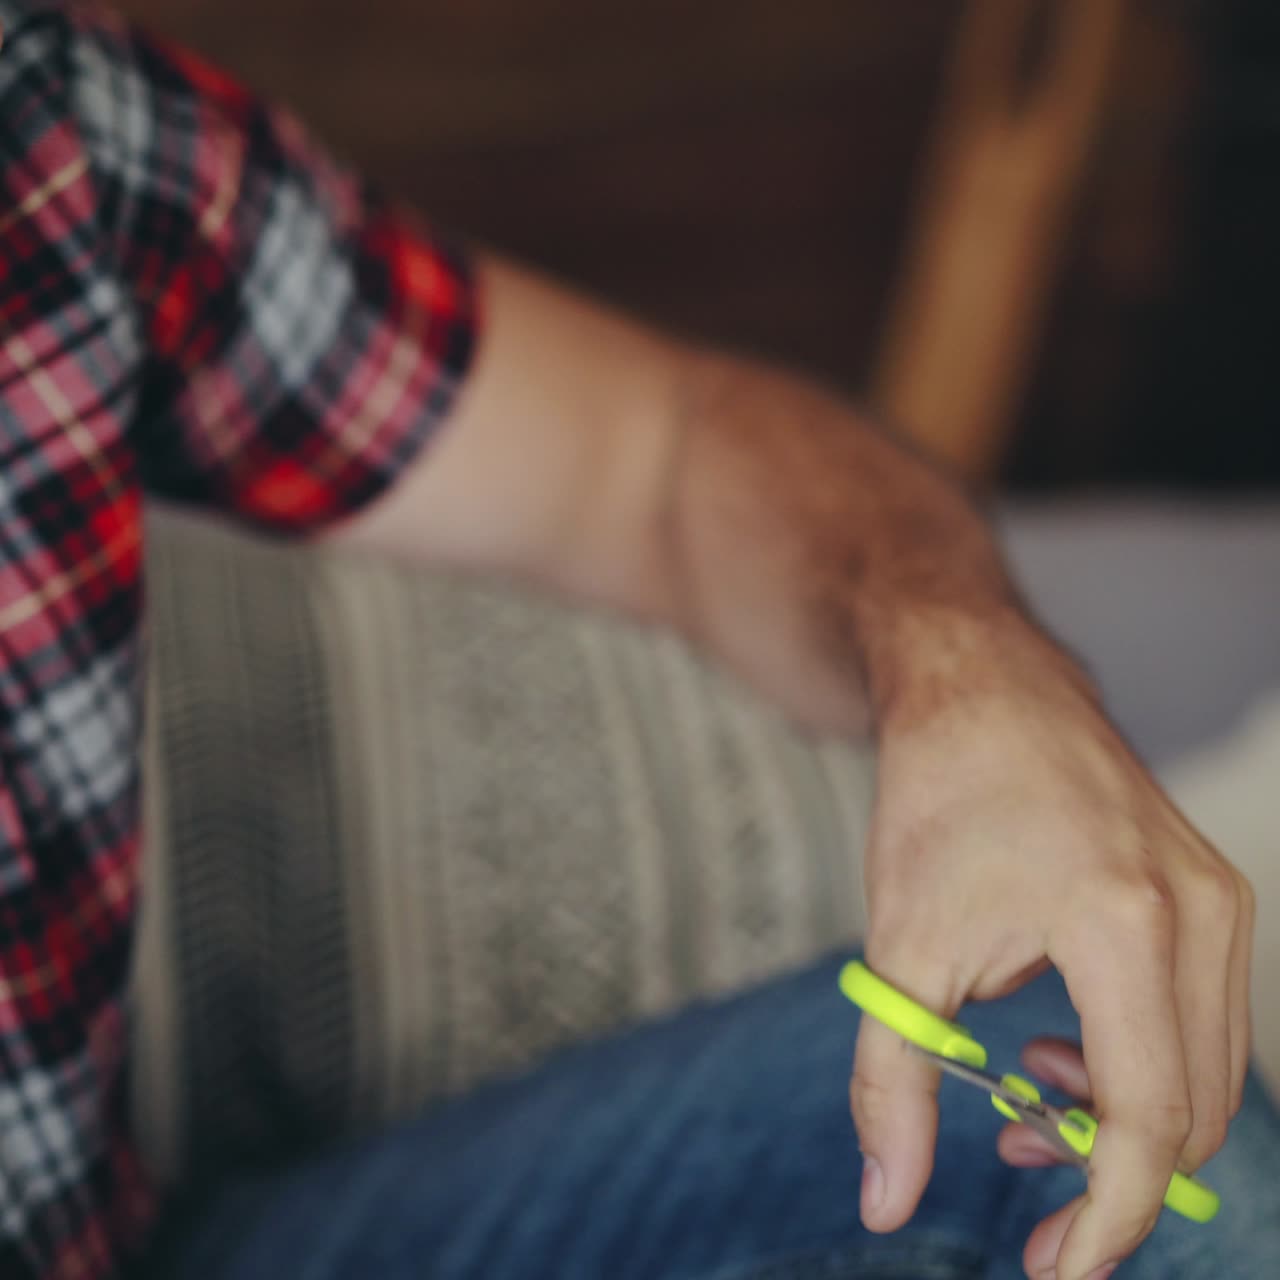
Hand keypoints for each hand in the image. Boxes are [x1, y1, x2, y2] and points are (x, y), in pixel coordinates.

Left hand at [848, 622, 1253, 1279]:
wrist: (980, 687)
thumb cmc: (936, 799)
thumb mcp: (900, 941)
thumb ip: (892, 1078)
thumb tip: (887, 1201)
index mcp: (1126, 924)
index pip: (1147, 1120)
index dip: (1108, 1218)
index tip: (1055, 1269)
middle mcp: (1199, 913)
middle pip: (1195, 1110)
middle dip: (1112, 1169)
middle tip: (1017, 1161)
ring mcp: (1218, 897)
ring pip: (1210, 1071)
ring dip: (1126, 1113)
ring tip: (1027, 1090)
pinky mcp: (1211, 889)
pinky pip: (1205, 1016)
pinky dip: (1144, 1057)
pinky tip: (1062, 1036)